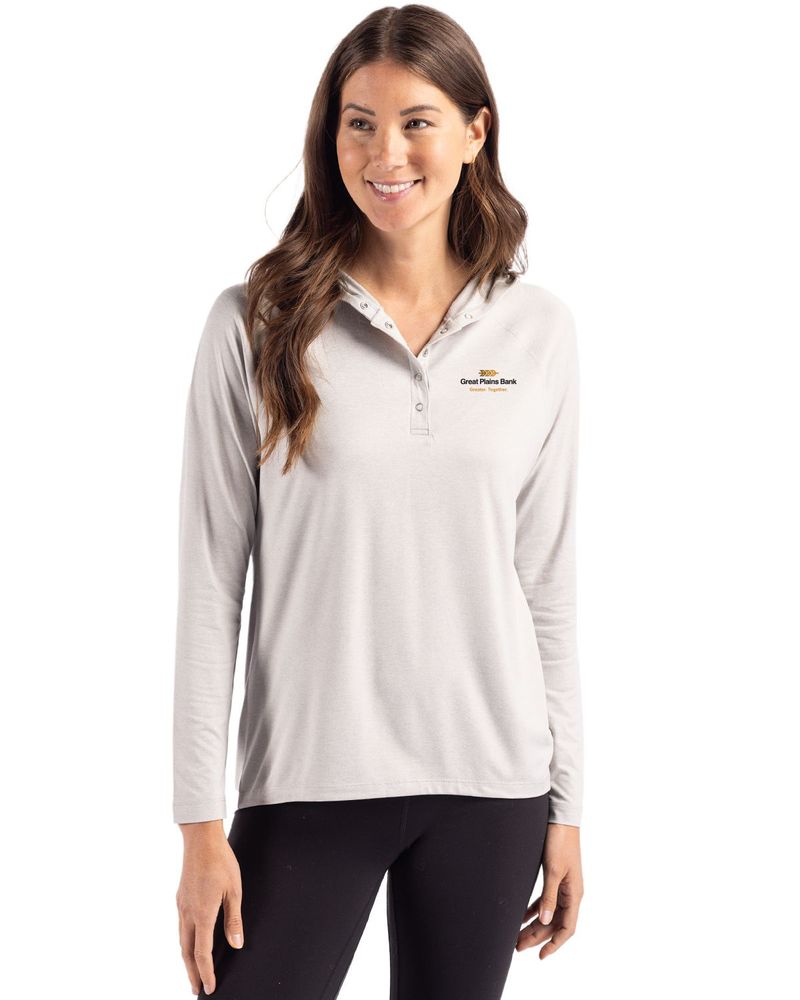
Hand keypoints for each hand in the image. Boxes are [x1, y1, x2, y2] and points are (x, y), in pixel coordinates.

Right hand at [176, 821, 243, 994]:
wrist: (201, 839)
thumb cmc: (221, 862)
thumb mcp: (234, 890)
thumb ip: (234, 919)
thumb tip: (236, 944)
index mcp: (202, 914)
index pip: (202, 953)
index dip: (206, 973)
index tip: (210, 988)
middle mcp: (187, 913)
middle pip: (187, 952)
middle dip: (192, 973)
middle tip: (196, 989)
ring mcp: (181, 905)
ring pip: (182, 940)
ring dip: (187, 959)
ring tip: (193, 972)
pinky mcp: (180, 898)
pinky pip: (181, 927)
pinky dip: (185, 942)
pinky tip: (191, 942)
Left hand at [515, 822, 582, 958]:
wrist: (560, 819)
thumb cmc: (560, 842)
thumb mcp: (553, 870)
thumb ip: (549, 896)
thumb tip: (544, 921)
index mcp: (574, 894)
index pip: (567, 928)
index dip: (554, 944)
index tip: (541, 956)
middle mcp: (570, 893)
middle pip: (554, 923)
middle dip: (537, 937)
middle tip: (518, 947)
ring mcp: (563, 886)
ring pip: (548, 913)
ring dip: (534, 925)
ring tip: (517, 937)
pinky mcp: (555, 877)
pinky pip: (545, 900)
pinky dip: (534, 910)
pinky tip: (521, 917)